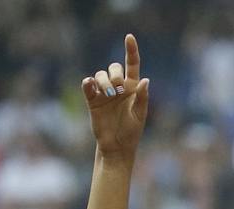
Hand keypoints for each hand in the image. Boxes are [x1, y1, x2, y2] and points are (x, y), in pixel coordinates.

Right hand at [81, 34, 149, 159]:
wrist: (117, 147)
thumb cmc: (131, 132)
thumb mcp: (140, 115)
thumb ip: (142, 97)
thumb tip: (145, 80)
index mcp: (132, 88)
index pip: (132, 64)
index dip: (131, 50)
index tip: (129, 37)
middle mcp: (117, 87)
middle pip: (114, 67)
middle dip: (115, 73)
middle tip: (118, 87)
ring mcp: (104, 93)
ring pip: (100, 75)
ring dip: (104, 81)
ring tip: (108, 94)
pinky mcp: (92, 100)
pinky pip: (88, 85)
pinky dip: (88, 83)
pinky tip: (90, 85)